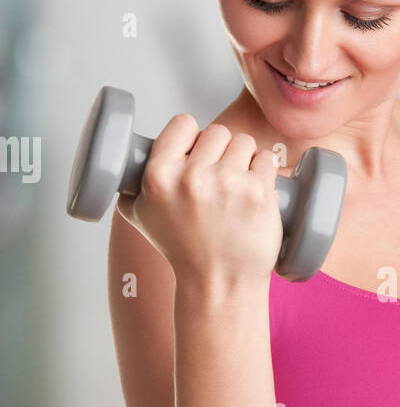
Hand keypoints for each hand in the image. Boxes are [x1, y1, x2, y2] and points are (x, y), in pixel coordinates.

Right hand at [115, 115, 283, 284]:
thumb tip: (125, 166)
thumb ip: (131, 188)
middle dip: (221, 150)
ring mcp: (228, 183)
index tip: (196, 150)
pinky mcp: (259, 192)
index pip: (182, 123)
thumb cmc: (183, 251)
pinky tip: (257, 188)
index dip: (191, 135)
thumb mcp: (141, 218)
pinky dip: (265, 170)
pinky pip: (267, 159)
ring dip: (245, 158)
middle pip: (217, 131)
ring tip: (238, 184)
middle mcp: (192, 177)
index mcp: (159, 177)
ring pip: (244, 142)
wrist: (219, 283)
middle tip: (220, 175)